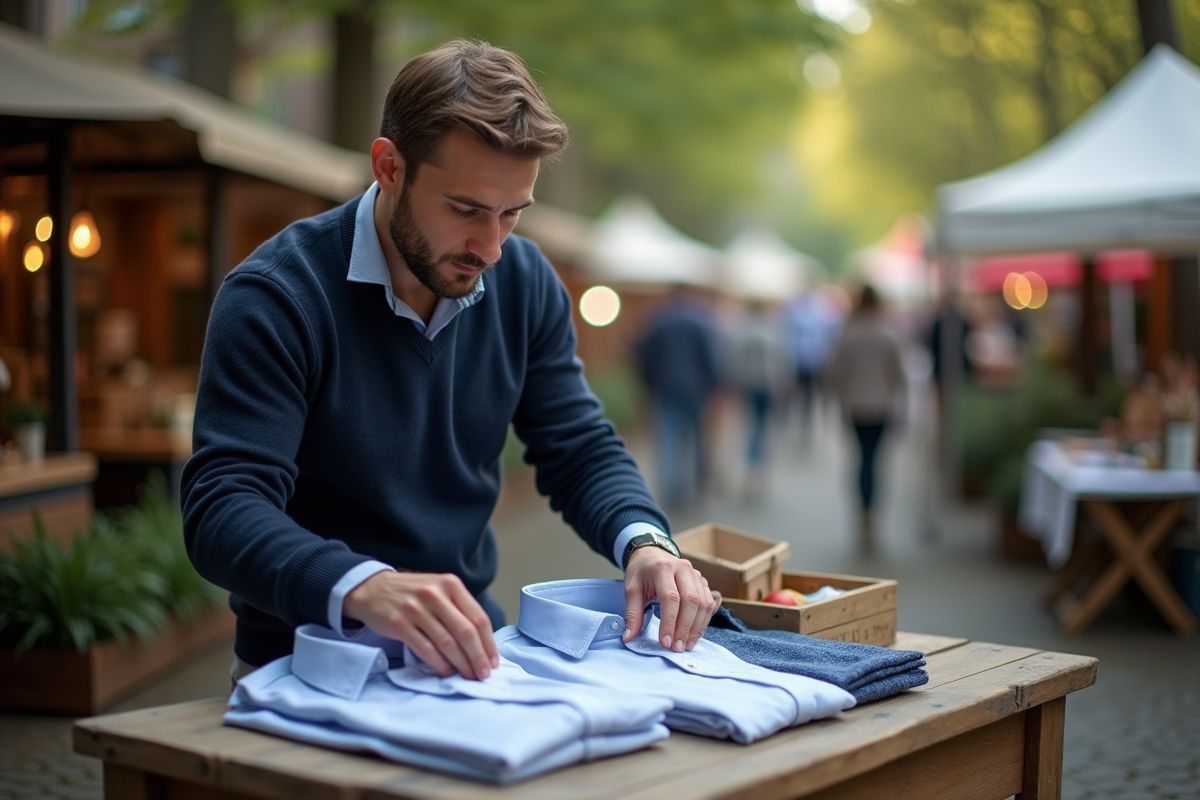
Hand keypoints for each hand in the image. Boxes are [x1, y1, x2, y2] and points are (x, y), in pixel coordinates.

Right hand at [343, 571, 498, 679]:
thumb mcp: (439, 589)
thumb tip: (482, 643)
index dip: (489, 643)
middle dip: (478, 657)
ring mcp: (416, 609)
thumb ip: (459, 608)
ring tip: (468, 676)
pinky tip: (446, 672)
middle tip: (483, 675)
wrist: (372, 588)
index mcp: (450, 585)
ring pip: (447, 643)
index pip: (478, 617)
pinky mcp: (399, 624)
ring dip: (461, 664)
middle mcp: (435, 595)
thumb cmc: (412, 593)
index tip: (493, 661)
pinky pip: (426, 649)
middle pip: (466, 632)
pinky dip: (439, 664)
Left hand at [622, 547, 718, 651]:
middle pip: (691, 601)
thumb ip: (632, 614)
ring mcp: (695, 574)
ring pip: (702, 603)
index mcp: (662, 568)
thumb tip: (629, 637)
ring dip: (696, 627)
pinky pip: (708, 603)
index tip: (665, 642)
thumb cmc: (641, 572)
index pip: (670, 598)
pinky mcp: (702, 581)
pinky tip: (694, 634)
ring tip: (686, 645)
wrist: (651, 554)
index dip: (669, 622)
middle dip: (685, 628)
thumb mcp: (631, 590)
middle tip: (678, 648)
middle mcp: (683, 568)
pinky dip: (703, 621)